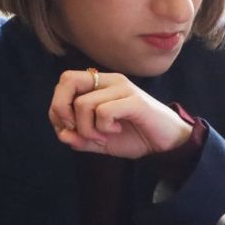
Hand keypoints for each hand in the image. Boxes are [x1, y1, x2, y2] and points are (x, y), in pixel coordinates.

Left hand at [48, 69, 192, 158]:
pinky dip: (103, 128)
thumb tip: (62, 135)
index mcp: (101, 85)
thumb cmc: (135, 136)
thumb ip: (80, 138)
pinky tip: (116, 131)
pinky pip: (103, 112)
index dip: (57, 106)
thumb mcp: (100, 140)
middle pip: (68, 81)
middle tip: (76, 130)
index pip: (65, 81)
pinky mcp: (135, 101)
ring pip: (83, 103)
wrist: (167, 144)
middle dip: (62, 109)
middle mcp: (111, 81)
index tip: (68, 129)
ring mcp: (124, 88)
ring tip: (103, 136)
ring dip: (87, 128)